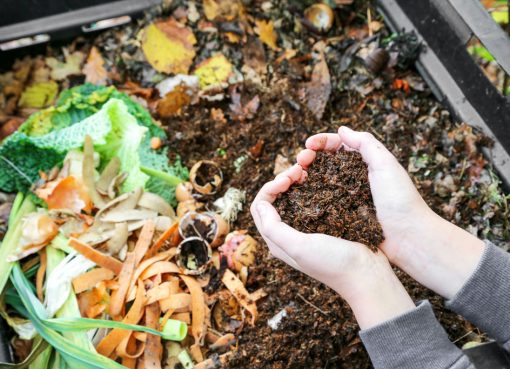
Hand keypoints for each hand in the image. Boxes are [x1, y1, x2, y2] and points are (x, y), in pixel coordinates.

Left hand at [250, 164, 414, 328]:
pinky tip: (320, 179)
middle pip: (274, 200)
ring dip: (295, 181)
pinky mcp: (324, 224)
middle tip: (299, 170)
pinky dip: (311, 186)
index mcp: (277, 241)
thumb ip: (274, 228)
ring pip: (291, 197)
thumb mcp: (300, 247)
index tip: (288, 179)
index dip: (269, 188)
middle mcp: (288, 235)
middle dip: (282, 180)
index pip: (260, 207)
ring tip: (307, 170)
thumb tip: (261, 204)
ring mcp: (306, 229)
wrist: (367, 274)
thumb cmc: (334, 263)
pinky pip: (310, 200)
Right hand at [298, 127, 484, 299]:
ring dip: (305, 175)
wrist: (408, 237)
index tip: (308, 144)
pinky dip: (309, 196)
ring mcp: (345, 197)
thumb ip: (365, 144)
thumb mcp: (386, 164)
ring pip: (319, 181)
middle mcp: (352, 178)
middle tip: (299, 161)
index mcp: (364, 163)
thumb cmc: (400, 200)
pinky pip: (321, 202)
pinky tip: (300, 194)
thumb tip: (342, 129)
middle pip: (324, 162)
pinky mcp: (341, 215)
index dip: (321, 142)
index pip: (337, 145)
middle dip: (309, 157)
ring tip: (296, 176)